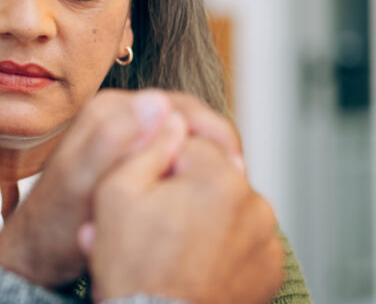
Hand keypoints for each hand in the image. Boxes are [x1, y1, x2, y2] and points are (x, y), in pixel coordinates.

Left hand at [0, 89, 242, 288]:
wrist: (37, 248)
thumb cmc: (54, 224)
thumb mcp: (82, 184)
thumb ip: (112, 140)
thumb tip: (156, 102)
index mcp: (107, 111)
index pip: (179, 105)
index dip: (212, 133)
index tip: (232, 166)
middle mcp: (116, 114)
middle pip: (186, 117)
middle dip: (216, 145)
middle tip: (239, 178)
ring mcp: (124, 133)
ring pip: (184, 135)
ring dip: (209, 157)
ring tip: (229, 188)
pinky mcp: (130, 153)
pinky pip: (173, 151)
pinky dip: (193, 168)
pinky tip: (203, 195)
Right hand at [86, 126, 282, 303]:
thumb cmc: (133, 265)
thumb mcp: (115, 192)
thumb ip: (145, 145)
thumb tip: (167, 114)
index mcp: (217, 175)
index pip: (187, 145)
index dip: (158, 165)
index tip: (142, 193)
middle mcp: (252, 202)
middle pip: (211, 177)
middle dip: (184, 192)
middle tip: (152, 223)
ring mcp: (266, 239)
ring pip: (228, 209)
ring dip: (204, 218)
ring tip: (172, 247)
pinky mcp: (270, 270)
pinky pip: (243, 243)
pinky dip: (223, 248)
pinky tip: (194, 262)